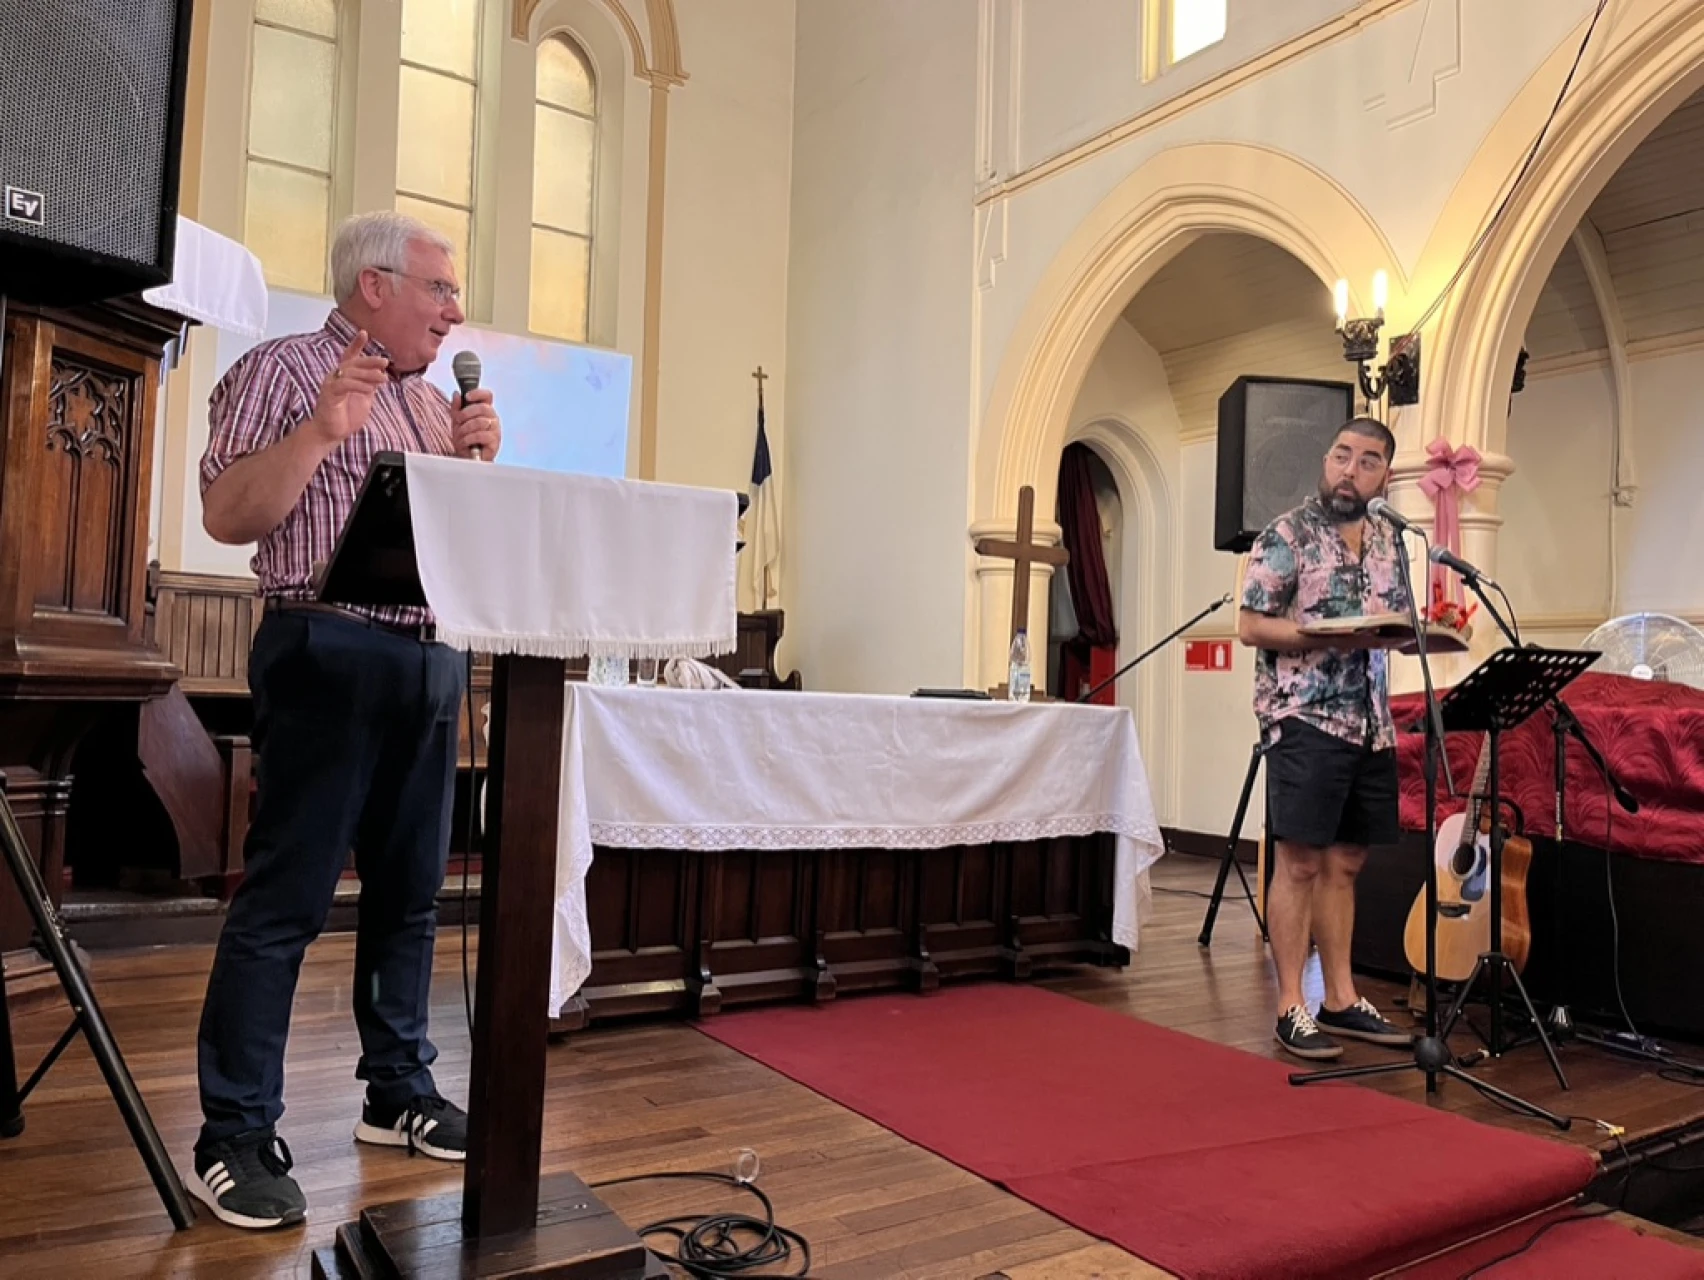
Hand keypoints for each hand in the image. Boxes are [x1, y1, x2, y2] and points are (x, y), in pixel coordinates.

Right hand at [306, 331, 386, 447]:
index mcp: (344, 376)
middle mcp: (336, 376)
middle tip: (384, 361)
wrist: (332, 433)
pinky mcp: (329, 394)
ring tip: (383, 378)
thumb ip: (370, 384)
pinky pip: (345, 385)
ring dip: (368, 374)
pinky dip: (358, 385)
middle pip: (353, 362)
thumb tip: (381, 374)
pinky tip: (369, 388)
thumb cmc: (346, 416)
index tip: (364, 333)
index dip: (356, 344)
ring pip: (350, 372)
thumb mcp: (364, 397)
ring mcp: (331, 384)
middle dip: (370, 361)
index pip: (350, 356)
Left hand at [452, 388, 500, 460]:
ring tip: (460, 436)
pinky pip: (481, 435)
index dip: (478, 393)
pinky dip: (469, 439)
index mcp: (485, 410)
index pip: (487, 396)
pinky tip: (465, 443)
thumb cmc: (465, 439)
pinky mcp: (495, 442)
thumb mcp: (457, 421)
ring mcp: (495, 430)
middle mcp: (492, 418)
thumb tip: (456, 394)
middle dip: (466, 413)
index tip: (467, 397)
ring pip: (480, 422)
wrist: (467, 458)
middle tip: (458, 420)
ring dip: (465, 429)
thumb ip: (456, 407)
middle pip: (483, 407)